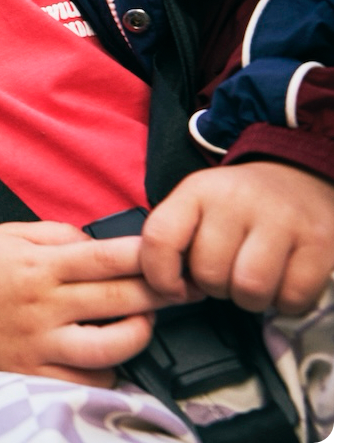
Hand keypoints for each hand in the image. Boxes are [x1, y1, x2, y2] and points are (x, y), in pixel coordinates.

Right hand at [0, 221, 176, 386]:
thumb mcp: (16, 233)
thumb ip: (63, 235)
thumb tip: (103, 247)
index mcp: (40, 265)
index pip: (107, 258)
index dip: (148, 257)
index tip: (173, 255)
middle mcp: (43, 304)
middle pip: (120, 301)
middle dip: (162, 293)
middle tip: (184, 288)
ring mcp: (39, 342)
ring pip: (110, 347)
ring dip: (140, 333)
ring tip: (145, 322)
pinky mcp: (32, 370)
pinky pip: (85, 379)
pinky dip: (108, 370)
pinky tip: (110, 354)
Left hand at [141, 161, 333, 315]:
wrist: (297, 177)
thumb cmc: (238, 204)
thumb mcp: (197, 204)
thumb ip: (174, 238)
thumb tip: (164, 288)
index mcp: (198, 190)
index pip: (160, 237)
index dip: (160, 276)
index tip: (175, 289)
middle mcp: (238, 200)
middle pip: (209, 272)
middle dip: (215, 288)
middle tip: (226, 275)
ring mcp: (281, 219)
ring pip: (250, 288)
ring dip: (249, 299)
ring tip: (252, 281)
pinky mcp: (319, 241)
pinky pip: (292, 296)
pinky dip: (285, 302)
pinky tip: (281, 284)